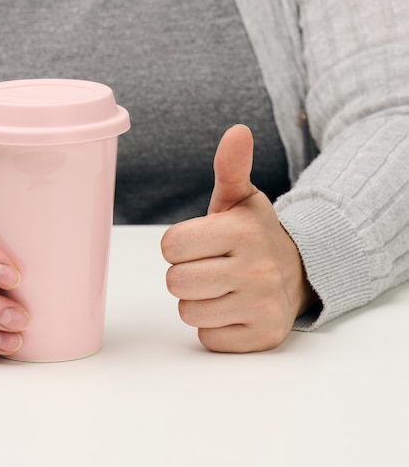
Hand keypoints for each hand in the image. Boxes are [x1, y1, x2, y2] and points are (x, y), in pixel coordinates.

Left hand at [161, 125, 313, 351]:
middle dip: (186, 274)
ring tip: (222, 287)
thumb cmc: (253, 234)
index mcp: (242, 230)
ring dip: (198, 302)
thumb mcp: (241, 199)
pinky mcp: (263, 336)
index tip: (200, 243)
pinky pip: (207, 339)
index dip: (178, 246)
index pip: (170, 246)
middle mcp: (257, 268)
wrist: (299, 271)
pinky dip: (214, 327)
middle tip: (210, 267)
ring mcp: (262, 305)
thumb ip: (231, 167)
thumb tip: (236, 131)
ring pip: (188, 312)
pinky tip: (233, 309)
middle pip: (176, 282)